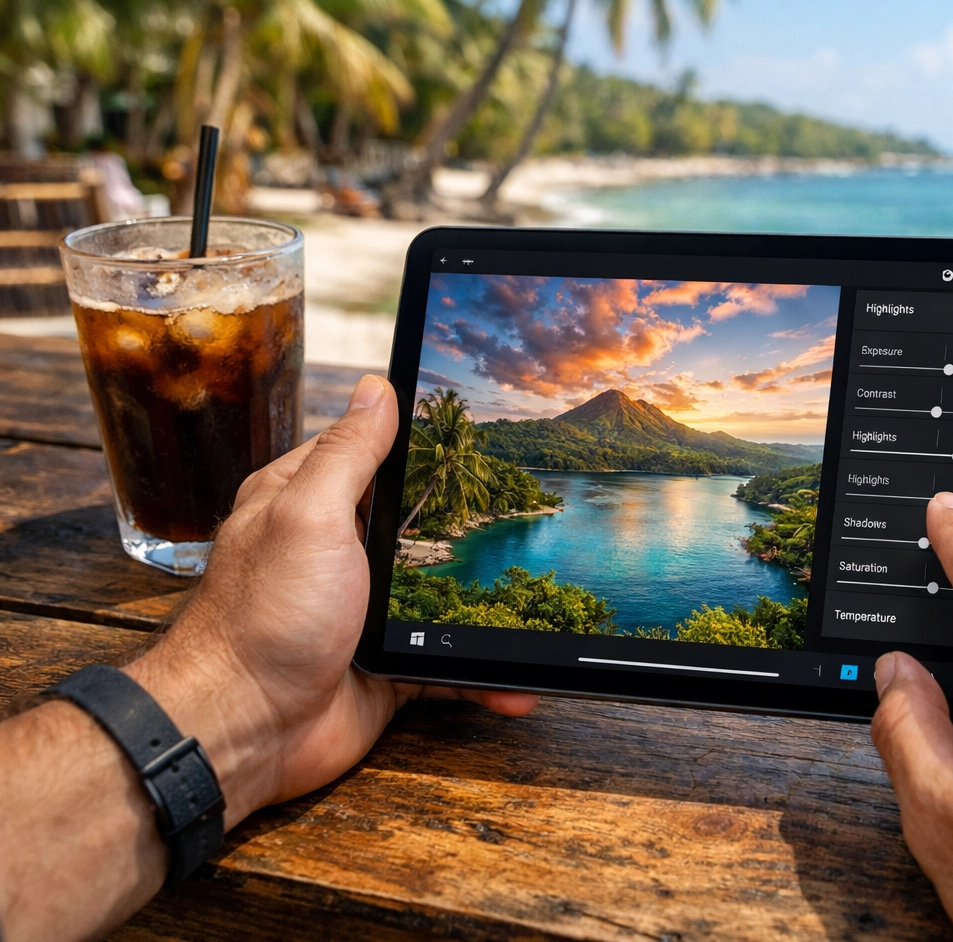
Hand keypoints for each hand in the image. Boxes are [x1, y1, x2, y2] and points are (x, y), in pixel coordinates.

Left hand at [129, 375, 537, 825]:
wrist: (244, 732)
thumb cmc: (263, 618)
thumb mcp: (308, 515)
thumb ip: (348, 455)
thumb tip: (378, 388)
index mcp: (306, 502)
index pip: (371, 453)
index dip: (422, 443)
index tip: (482, 433)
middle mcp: (334, 552)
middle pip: (418, 524)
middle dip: (472, 525)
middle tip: (532, 512)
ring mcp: (362, 612)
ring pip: (441, 596)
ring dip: (487, 606)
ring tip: (539, 603)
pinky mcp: (385, 666)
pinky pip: (446, 663)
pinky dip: (483, 675)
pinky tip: (517, 681)